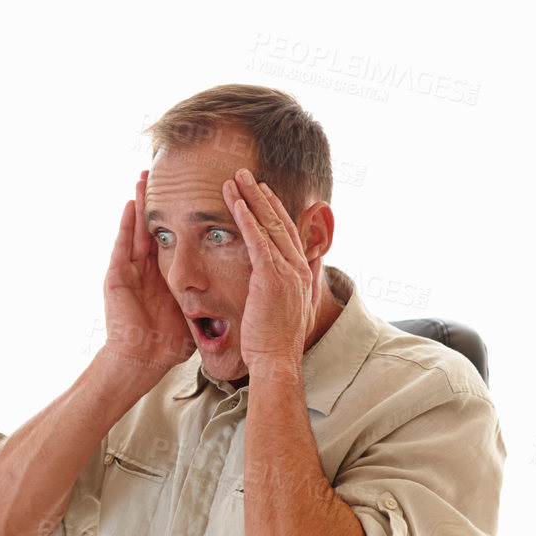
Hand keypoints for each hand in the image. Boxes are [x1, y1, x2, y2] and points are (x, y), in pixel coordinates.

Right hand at [102, 171, 196, 380]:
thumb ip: (211, 304)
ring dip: (139, 202)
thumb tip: (241, 301)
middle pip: (152, 226)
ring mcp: (129, 271)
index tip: (191, 194)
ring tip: (143, 176)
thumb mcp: (194, 317)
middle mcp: (145, 270)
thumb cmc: (166, 345)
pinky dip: (126, 224)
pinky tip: (132, 203)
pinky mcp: (115, 277)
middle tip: (161, 173)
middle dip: (157, 200)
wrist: (142, 361)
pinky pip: (122, 244)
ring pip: (136, 229)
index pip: (173, 239)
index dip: (180, 216)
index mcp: (162, 276)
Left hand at [222, 169, 321, 371]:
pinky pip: (258, 242)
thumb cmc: (276, 342)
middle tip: (246, 173)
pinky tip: (235, 203)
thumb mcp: (288, 311)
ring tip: (235, 178)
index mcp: (300, 274)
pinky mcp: (271, 278)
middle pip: (279, 222)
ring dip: (250, 199)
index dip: (275, 210)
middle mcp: (297, 268)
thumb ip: (289, 290)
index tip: (263, 192)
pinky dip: (247, 220)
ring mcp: (286, 271)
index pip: (287, 233)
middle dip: (262, 196)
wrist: (277, 362)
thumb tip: (292, 279)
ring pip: (268, 226)